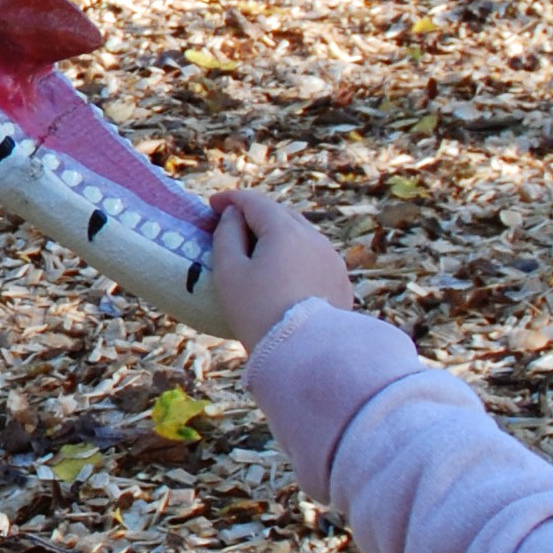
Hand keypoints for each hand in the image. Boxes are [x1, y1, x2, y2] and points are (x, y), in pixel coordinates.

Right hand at [207, 188, 353, 345]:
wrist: (305, 353)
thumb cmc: (258, 311)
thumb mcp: (229, 272)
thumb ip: (227, 235)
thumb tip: (233, 216)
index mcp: (285, 231)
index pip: (255, 202)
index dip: (231, 199)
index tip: (212, 204)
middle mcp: (314, 238)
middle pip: (281, 214)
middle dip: (255, 214)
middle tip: (232, 225)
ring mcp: (332, 260)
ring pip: (301, 235)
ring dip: (278, 235)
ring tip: (258, 250)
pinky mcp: (341, 281)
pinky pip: (314, 257)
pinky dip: (295, 255)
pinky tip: (283, 273)